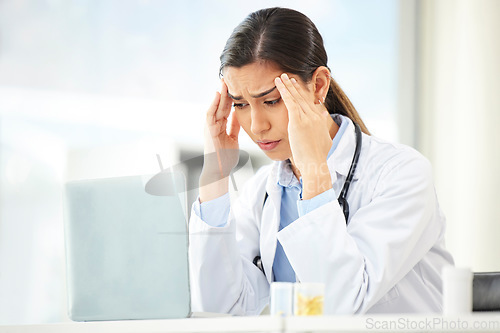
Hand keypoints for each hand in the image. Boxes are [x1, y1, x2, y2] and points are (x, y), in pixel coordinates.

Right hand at [199, 80, 240, 201]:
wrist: (219, 171)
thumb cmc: (226, 158)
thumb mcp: (233, 138)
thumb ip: (234, 126)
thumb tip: (240, 114)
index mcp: (221, 126)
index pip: (226, 108)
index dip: (232, 97)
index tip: (238, 85)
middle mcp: (214, 124)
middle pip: (221, 104)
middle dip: (226, 91)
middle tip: (231, 77)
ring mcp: (210, 127)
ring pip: (215, 106)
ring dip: (220, 94)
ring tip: (224, 82)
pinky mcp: (208, 130)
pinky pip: (210, 114)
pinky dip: (213, 104)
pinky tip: (218, 94)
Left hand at [275, 73, 332, 198]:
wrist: (315, 164)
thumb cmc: (317, 157)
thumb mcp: (324, 139)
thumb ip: (323, 126)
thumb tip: (325, 116)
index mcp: (319, 120)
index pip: (309, 103)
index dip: (302, 93)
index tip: (297, 85)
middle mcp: (314, 116)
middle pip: (303, 97)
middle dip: (294, 86)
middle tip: (288, 76)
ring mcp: (307, 118)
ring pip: (295, 97)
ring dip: (287, 85)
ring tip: (281, 76)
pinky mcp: (298, 122)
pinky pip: (290, 102)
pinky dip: (284, 91)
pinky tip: (278, 84)